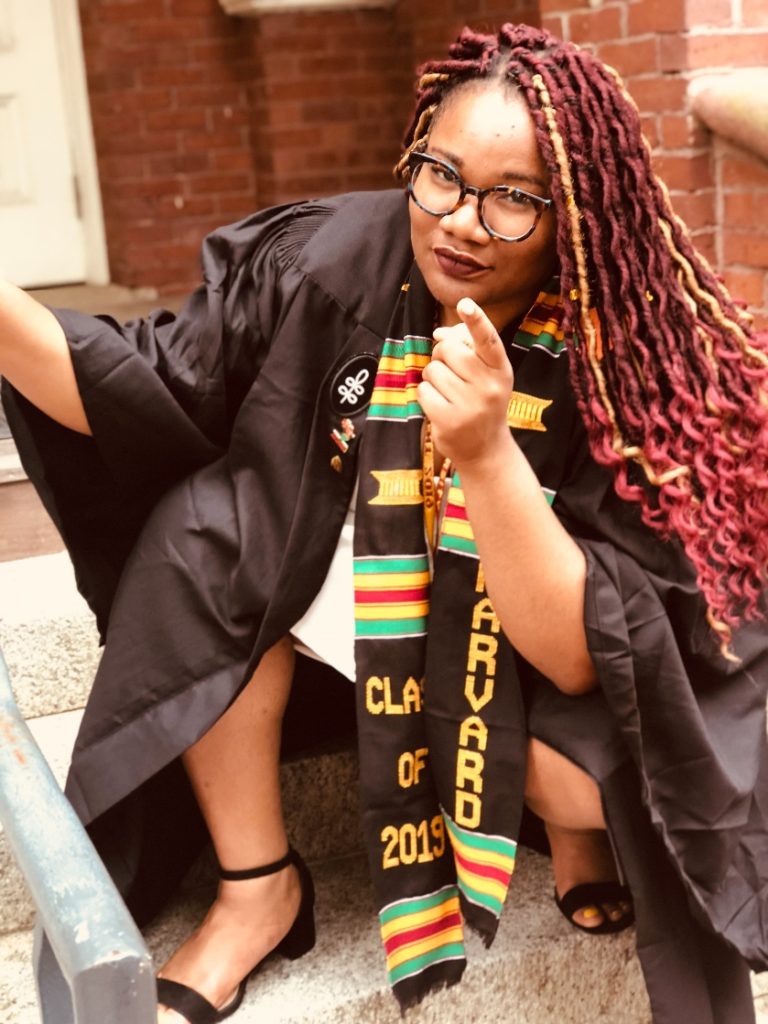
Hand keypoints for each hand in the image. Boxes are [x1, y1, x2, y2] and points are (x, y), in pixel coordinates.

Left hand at [418, 297, 512, 468]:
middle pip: (448, 350)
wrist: (486, 449)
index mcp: (501, 370)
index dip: (476, 320)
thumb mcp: (484, 375)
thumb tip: (439, 333)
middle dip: (442, 356)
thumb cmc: (482, 402)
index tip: (465, 303)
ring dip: (433, 378)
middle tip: (452, 374)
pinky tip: (440, 407)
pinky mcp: (449, 421)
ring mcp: (470, 406)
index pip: (488, 340)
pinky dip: (426, 395)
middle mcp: (489, 387)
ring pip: (433, 369)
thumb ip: (465, 349)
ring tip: (448, 394)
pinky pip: (423, 390)